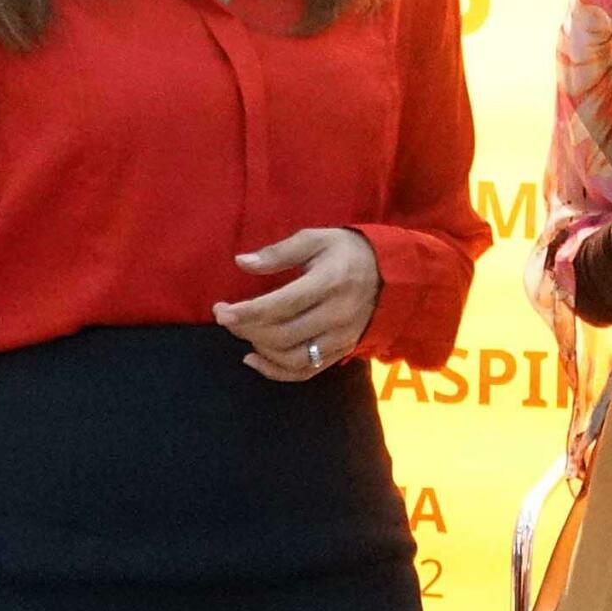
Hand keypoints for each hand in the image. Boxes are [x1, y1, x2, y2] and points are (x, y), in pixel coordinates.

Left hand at [213, 227, 380, 380]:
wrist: (392, 272)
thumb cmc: (348, 251)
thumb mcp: (315, 239)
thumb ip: (278, 253)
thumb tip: (241, 262)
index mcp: (328, 283)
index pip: (279, 306)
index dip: (244, 312)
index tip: (220, 310)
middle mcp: (336, 315)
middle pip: (280, 335)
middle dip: (246, 329)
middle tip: (227, 317)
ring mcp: (341, 337)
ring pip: (291, 357)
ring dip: (260, 349)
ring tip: (245, 332)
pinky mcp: (343, 350)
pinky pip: (306, 371)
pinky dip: (276, 371)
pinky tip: (254, 358)